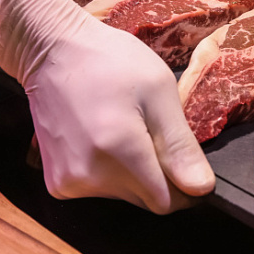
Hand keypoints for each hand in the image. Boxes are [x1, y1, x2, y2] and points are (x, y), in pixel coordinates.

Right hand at [0, 0, 213, 212]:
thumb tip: (202, 189)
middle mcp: (89, 176)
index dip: (183, 184)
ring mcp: (68, 183)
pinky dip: (109, 172)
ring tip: (123, 128)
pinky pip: (100, 190)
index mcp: (119, 151)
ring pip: (125, 196)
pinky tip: (102, 137)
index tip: (182, 156)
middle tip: (148, 130)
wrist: (52, 51)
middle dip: (158, 175)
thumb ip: (180, 146)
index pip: (167, 202)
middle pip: (146, 200)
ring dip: (134, 173)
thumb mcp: (159, 90)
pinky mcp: (56, 183)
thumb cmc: (111, 61)